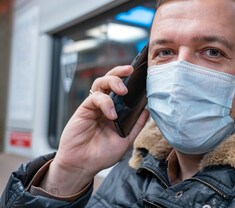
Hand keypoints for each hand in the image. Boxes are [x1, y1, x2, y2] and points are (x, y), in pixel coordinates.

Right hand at [41, 65, 149, 195]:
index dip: (129, 80)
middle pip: (110, 79)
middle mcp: (104, 105)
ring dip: (113, 81)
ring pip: (101, 83)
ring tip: (123, 90)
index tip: (141, 75)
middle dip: (119, 72)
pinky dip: (105, 103)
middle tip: (130, 71)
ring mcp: (94, 107)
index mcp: (115, 110)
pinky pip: (95, 98)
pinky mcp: (84, 110)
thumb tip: (147, 110)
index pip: (121, 89)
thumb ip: (136, 125)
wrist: (82, 166)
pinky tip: (111, 115)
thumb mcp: (125, 140)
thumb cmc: (102, 154)